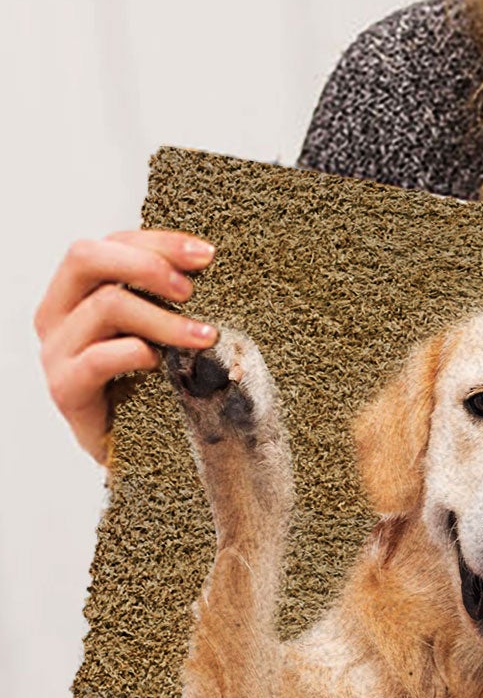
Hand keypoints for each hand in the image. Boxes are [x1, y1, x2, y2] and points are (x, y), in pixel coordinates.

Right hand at [34, 230, 218, 465]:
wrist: (136, 455)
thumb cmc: (154, 388)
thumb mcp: (163, 336)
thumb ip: (169, 302)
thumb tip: (210, 267)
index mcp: (79, 290)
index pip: (111, 242)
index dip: (158, 242)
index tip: (208, 255)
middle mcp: (59, 312)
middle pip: (88, 257)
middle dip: (148, 265)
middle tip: (192, 291)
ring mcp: (57, 350)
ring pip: (103, 306)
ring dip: (162, 318)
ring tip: (205, 336)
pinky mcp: (65, 388)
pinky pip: (97, 359)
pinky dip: (135, 354)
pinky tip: (162, 365)